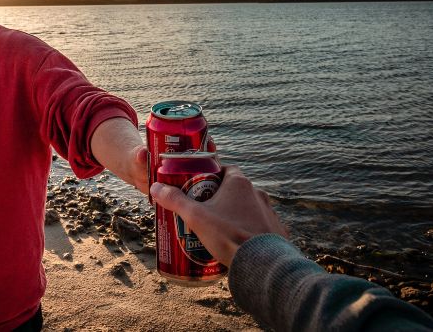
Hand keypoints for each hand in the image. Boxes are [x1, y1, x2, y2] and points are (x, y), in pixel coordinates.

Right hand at [149, 165, 287, 266]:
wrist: (262, 263)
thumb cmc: (228, 235)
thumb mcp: (196, 217)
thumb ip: (175, 200)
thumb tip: (156, 187)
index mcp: (239, 183)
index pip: (225, 170)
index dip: (211, 176)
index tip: (199, 186)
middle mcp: (258, 193)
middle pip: (235, 190)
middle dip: (220, 198)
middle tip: (204, 211)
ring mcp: (269, 212)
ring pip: (248, 208)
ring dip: (236, 214)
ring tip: (220, 230)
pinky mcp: (276, 230)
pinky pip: (259, 225)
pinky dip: (249, 230)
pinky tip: (237, 242)